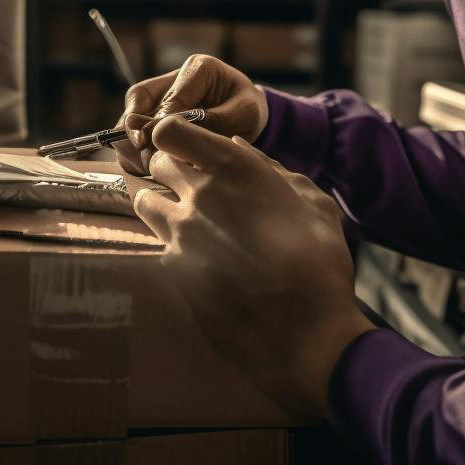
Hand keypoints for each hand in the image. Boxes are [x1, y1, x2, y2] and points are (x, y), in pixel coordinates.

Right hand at [111, 54, 268, 175]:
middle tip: (148, 160)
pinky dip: (134, 148)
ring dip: (132, 142)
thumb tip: (173, 133)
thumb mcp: (242, 114)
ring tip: (144, 165)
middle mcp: (174, 77)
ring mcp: (160, 94)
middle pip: (138, 101)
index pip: (170, 97)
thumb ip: (211, 121)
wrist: (248, 113)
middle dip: (139, 134)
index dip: (160, 124)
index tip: (158, 148)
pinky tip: (144, 166)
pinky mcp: (153, 111)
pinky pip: (132, 128)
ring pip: (130, 114)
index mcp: (198, 69)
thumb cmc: (248, 111)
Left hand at [133, 113, 375, 418]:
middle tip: (193, 184)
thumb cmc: (320, 262)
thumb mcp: (313, 202)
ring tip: (188, 218)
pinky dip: (175, 247)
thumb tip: (240, 148)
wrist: (307, 334)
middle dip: (170, 168)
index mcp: (234, 169)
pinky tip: (201, 262)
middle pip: (156, 162)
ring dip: (160, 203)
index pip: (171, 130)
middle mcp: (199, 195)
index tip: (189, 146)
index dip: (174, 134)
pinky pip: (161, 245)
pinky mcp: (174, 272)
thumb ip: (272, 169)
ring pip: (145, 201)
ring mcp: (181, 234)